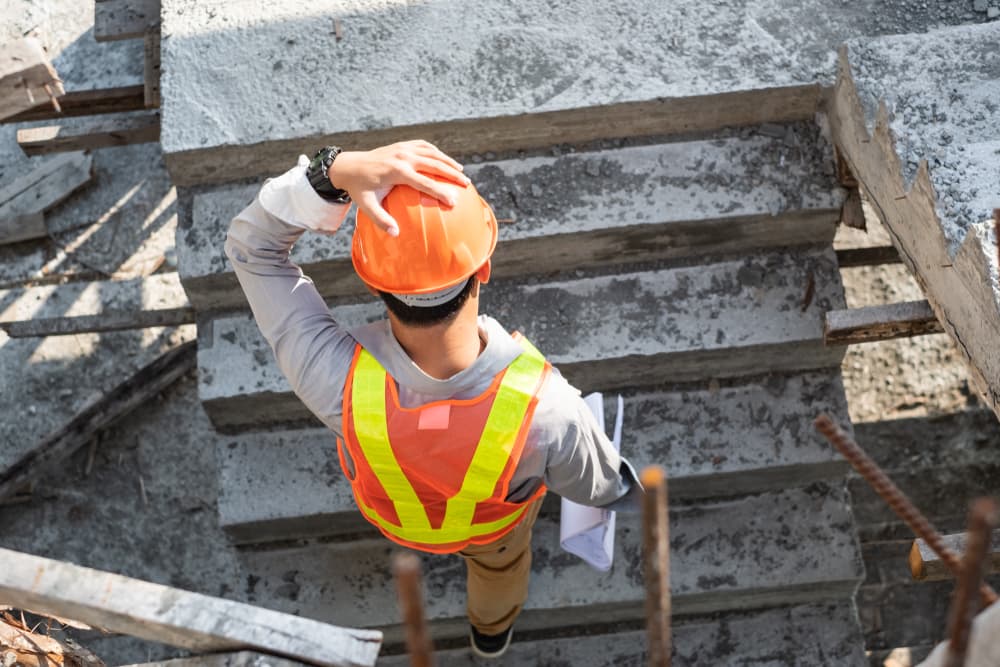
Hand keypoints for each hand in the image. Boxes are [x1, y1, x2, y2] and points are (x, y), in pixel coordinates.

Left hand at [328, 140, 469, 236]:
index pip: (424, 182)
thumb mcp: (367, 205)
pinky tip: (445, 161)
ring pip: (432, 153)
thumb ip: (381, 219)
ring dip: (448, 162)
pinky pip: (424, 146)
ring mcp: (403, 148)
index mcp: (396, 171)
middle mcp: (402, 156)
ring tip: (462, 172)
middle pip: (434, 164)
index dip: (441, 192)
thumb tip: (395, 234)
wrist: (349, 166)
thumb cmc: (359, 189)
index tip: (454, 201)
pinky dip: (437, 153)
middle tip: (466, 184)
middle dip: (452, 174)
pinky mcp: (402, 145)